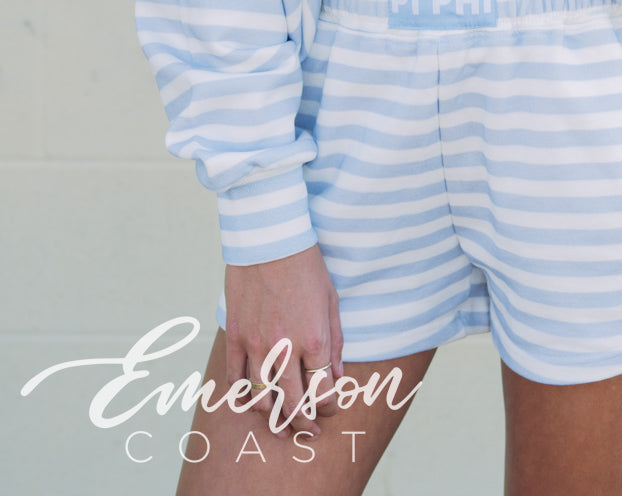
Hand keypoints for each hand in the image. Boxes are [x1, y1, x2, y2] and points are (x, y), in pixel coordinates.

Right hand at [224, 243, 343, 432]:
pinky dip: (242, 396)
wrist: (270, 239)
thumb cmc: (306, 266)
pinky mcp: (235, 336)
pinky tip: (251, 402)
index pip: (323, 392)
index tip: (331, 408)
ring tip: (280, 422)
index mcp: (314, 339)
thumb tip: (338, 377)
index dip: (330, 407)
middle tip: (309, 431)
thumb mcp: (331, 301)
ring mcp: (256, 344)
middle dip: (304, 424)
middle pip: (292, 404)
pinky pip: (235, 379)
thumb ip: (336, 342)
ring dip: (272, 417)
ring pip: (261, 400)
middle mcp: (284, 348)